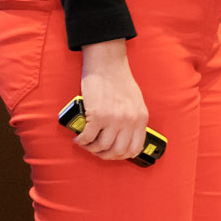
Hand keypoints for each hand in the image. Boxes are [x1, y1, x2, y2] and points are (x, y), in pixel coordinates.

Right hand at [76, 39, 149, 161]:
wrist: (107, 65)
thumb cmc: (119, 81)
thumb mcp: (135, 102)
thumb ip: (132, 119)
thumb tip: (124, 137)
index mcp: (141, 118)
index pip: (135, 148)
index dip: (122, 155)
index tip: (112, 153)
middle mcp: (129, 120)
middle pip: (117, 151)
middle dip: (105, 154)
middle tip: (96, 150)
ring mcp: (113, 119)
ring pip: (101, 147)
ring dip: (91, 148)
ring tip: (86, 143)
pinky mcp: (97, 115)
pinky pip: (87, 137)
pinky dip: (81, 141)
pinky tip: (79, 138)